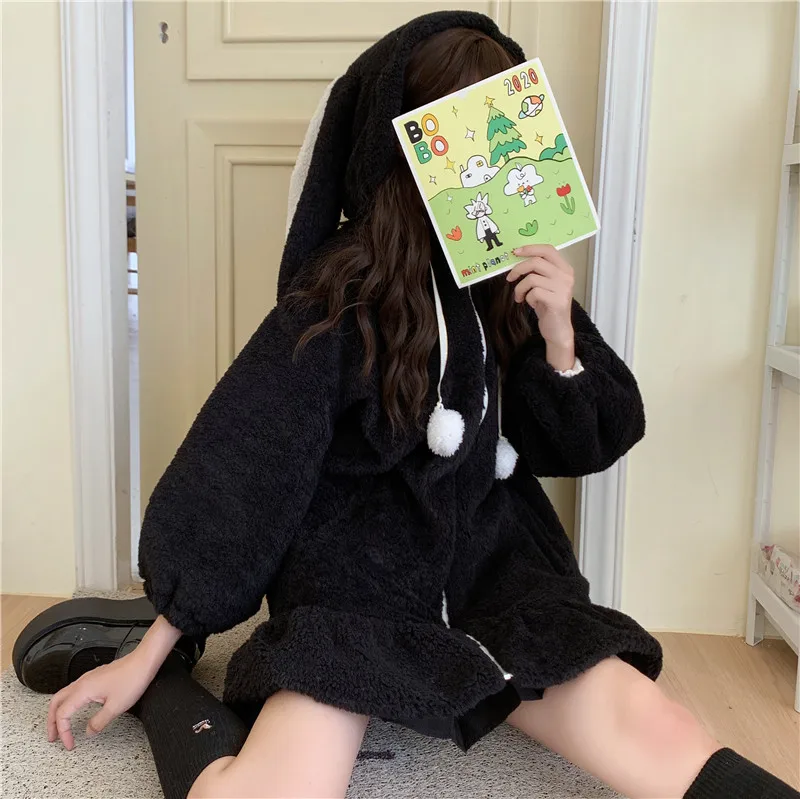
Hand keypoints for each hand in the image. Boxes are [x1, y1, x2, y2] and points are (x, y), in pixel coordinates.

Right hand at [47, 651, 155, 749]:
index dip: (63, 732)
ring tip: (61, 726)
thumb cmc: (132, 678)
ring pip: (64, 695)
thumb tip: (89, 731)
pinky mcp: (96, 677)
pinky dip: (68, 704)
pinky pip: (74, 691)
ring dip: (58, 712)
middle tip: (53, 737)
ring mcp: (88, 678)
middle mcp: (82, 682)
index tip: (69, 743)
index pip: (62, 714)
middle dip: (51, 722)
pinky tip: (76, 710)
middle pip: (56, 702)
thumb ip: (99, 722)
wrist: (144, 661)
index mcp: (83, 690)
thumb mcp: (116, 707)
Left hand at [507, 244, 575, 370]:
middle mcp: (566, 276)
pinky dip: (527, 298)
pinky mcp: (557, 301)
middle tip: (509, 278)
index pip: (548, 250)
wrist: (558, 329)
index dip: (530, 248)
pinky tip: (531, 304)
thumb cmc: (548, 305)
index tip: (515, 252)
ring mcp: (563, 288)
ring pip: (531, 278)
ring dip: (520, 288)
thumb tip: (517, 258)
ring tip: (519, 296)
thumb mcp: (545, 284)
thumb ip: (538, 271)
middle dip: (518, 269)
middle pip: (536, 262)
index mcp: (564, 268)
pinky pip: (533, 293)